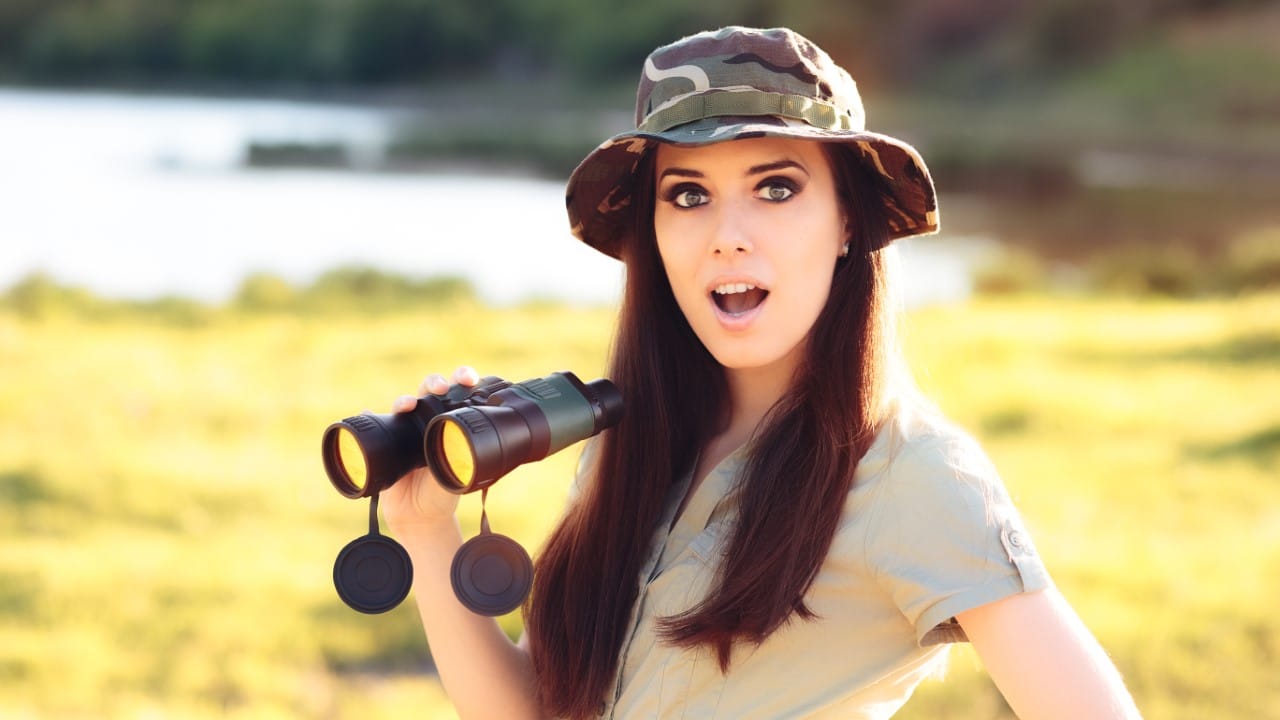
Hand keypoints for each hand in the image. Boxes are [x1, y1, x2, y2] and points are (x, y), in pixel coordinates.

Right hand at [379, 365, 480, 534]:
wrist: (417, 518)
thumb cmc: (440, 495)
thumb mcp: (453, 479)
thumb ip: (455, 464)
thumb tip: (456, 448)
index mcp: (449, 425)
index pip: (457, 395)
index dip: (462, 380)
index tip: (468, 379)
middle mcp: (427, 423)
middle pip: (428, 392)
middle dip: (433, 383)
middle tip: (440, 388)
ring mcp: (404, 431)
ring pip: (402, 405)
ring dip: (404, 400)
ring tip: (408, 405)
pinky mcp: (383, 443)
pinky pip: (372, 425)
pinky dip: (368, 416)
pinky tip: (366, 412)